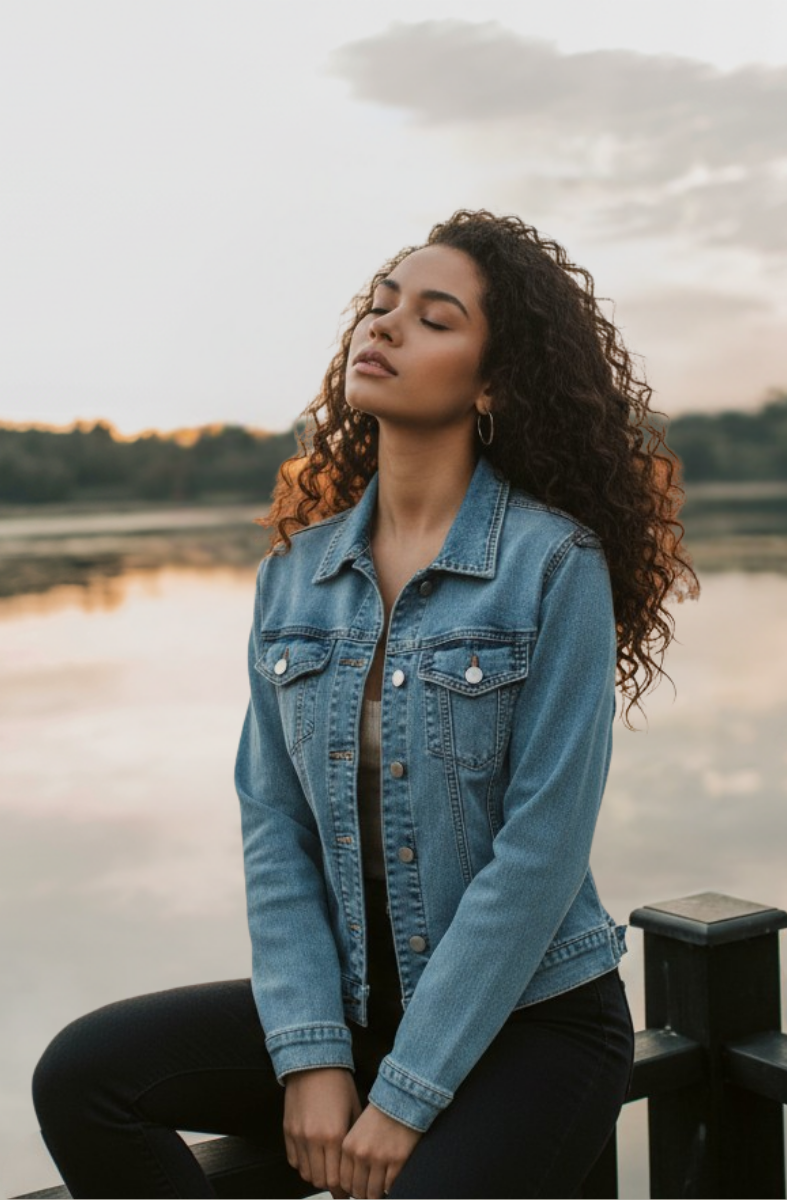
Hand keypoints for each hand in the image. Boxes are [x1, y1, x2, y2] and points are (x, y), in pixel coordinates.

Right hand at [283, 1067, 360, 1197]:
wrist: (313, 1063)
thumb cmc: (339, 1084)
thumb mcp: (354, 1111)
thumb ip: (353, 1141)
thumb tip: (357, 1165)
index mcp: (335, 1136)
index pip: (337, 1179)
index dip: (344, 1190)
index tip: (349, 1192)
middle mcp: (314, 1139)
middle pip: (321, 1180)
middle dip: (332, 1187)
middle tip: (340, 1187)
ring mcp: (298, 1136)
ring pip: (306, 1173)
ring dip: (318, 1177)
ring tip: (328, 1173)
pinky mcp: (287, 1131)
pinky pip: (294, 1161)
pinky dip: (304, 1166)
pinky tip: (314, 1160)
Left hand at [340, 1101, 422, 1198]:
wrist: (401, 1099)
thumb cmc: (380, 1115)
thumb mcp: (357, 1132)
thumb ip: (352, 1155)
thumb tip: (352, 1182)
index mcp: (348, 1146)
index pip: (344, 1182)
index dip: (352, 1189)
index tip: (359, 1188)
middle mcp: (361, 1154)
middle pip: (358, 1191)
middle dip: (364, 1194)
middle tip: (370, 1190)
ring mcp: (380, 1159)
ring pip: (373, 1193)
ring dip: (376, 1194)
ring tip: (380, 1188)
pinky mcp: (397, 1161)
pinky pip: (389, 1187)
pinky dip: (389, 1188)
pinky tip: (391, 1180)